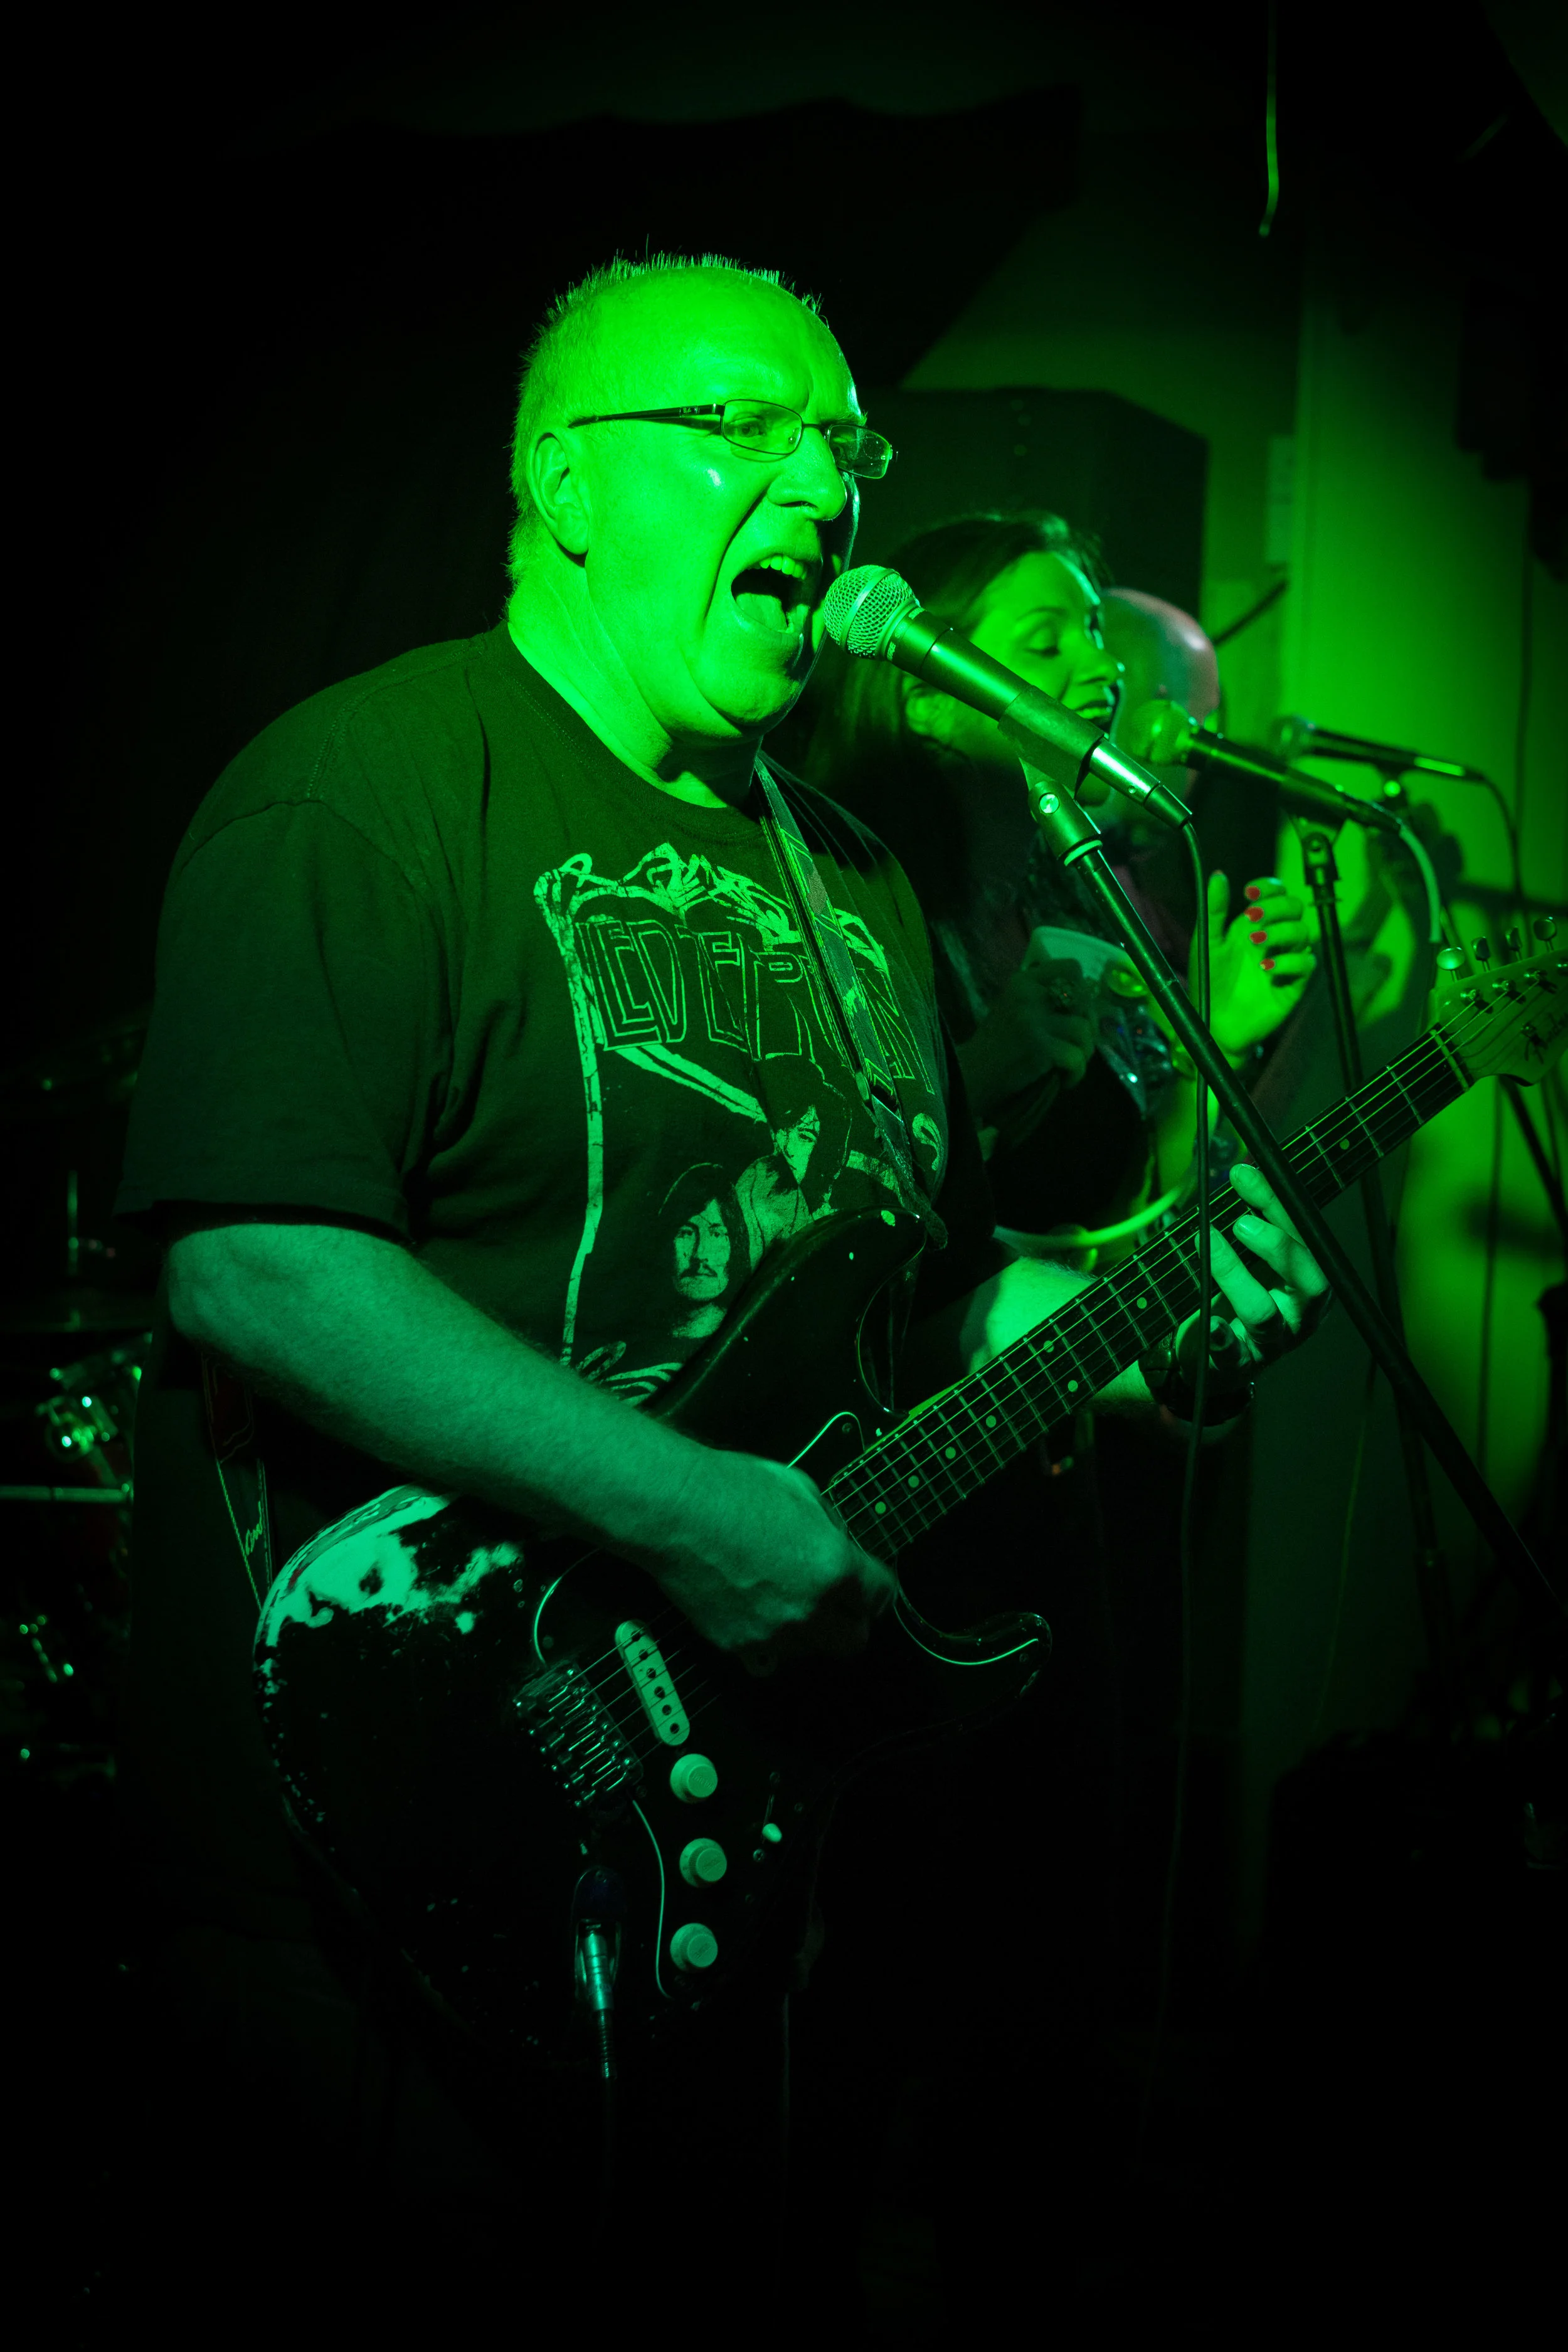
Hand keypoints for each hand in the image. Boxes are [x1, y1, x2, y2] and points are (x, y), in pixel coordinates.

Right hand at [651, 1448, 896, 1669]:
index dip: (877, 1587)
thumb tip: (837, 1544)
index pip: (882, 1596)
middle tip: (835, 1600)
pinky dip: (767, 1634)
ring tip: (785, 1597)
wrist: (674, 1511)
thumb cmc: (734, 1488)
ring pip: (810, 1649)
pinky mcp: (736, 1645)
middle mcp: (810, 1611)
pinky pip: (767, 1651)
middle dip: (850, 1620)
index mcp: (834, 1569)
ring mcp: (772, 1634)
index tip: (868, 1583)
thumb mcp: (801, 1490)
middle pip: (853, 1640)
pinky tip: (751, 1603)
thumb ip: (829, 1529)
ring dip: (808, 1629)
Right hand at [956, 957, 1095, 1119]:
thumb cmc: (993, 1049)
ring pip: (1083, 1029)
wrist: (969, 1079)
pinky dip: (1076, 1073)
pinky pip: (1077, 1057)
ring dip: (1085, 1052)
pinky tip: (1063, 1080)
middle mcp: (1028, 994)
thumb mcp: (1015, 1010)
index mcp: (1022, 981)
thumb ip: (1044, 1001)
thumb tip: (1087, 1004)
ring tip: (1069, 1066)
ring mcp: (1033, 1020)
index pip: (1070, 968)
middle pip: (1083, 998)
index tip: (1076, 1013)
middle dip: (1089, 1023)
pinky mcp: (1039, 1048)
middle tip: (1077, 1044)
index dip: (1082, 991)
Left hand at [1196, 873, 1314, 1060]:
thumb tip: (1218, 875)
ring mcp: (1286, 959)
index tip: (1249, 891)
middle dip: (1276, 907)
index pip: (1275, 893)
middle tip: (1252, 919)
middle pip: (1295, 908)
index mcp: (1254, 924)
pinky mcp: (1294, 984)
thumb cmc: (1210, 981)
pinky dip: (1289, 962)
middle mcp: (1274, 937)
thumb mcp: (1208, 943)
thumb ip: (1214, 910)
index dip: (1269, 886)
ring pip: (1303, 932)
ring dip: (1280, 933)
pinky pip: (1306, 964)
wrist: (1214, 1021)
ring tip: (1256, 945)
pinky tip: (1267, 968)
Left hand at [1209, 1161, 1330, 1367]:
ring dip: (1235, 1274)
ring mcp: (1272, 1342)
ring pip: (1264, 1313)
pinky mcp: (1238, 1364)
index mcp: (1310, 1282)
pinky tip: (1210, 1322)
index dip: (1278, 1204)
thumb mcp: (1251, 1260)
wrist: (1211, 1357)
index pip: (1306, 1239)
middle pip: (1309, 1281)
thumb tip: (1242, 1173)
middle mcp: (1301, 1314)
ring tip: (1208, 1244)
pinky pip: (1234, 1353)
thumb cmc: (1237, 1298)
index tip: (1245, 1174)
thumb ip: (1252, 1222)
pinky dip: (1222, 1336)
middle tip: (1241, 1221)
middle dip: (1279, 1246)